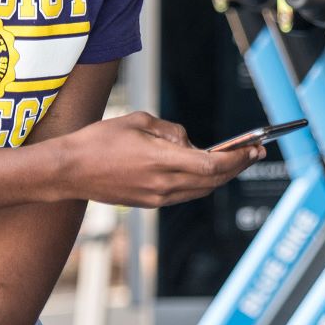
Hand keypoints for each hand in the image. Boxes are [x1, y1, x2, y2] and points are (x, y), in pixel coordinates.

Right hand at [55, 111, 262, 207]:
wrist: (68, 171)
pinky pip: (186, 194)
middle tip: (256, 152)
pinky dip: (202, 183)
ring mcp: (157, 197)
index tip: (255, 148)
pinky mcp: (150, 203)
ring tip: (238, 161)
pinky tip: (208, 170)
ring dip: (223, 177)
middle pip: (213, 181)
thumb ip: (171, 131)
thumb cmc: (99, 140)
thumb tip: (190, 143)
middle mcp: (163, 184)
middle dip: (238, 167)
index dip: (238, 159)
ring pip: (201, 190)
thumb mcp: (139, 121)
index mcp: (162, 161)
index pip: (212, 165)